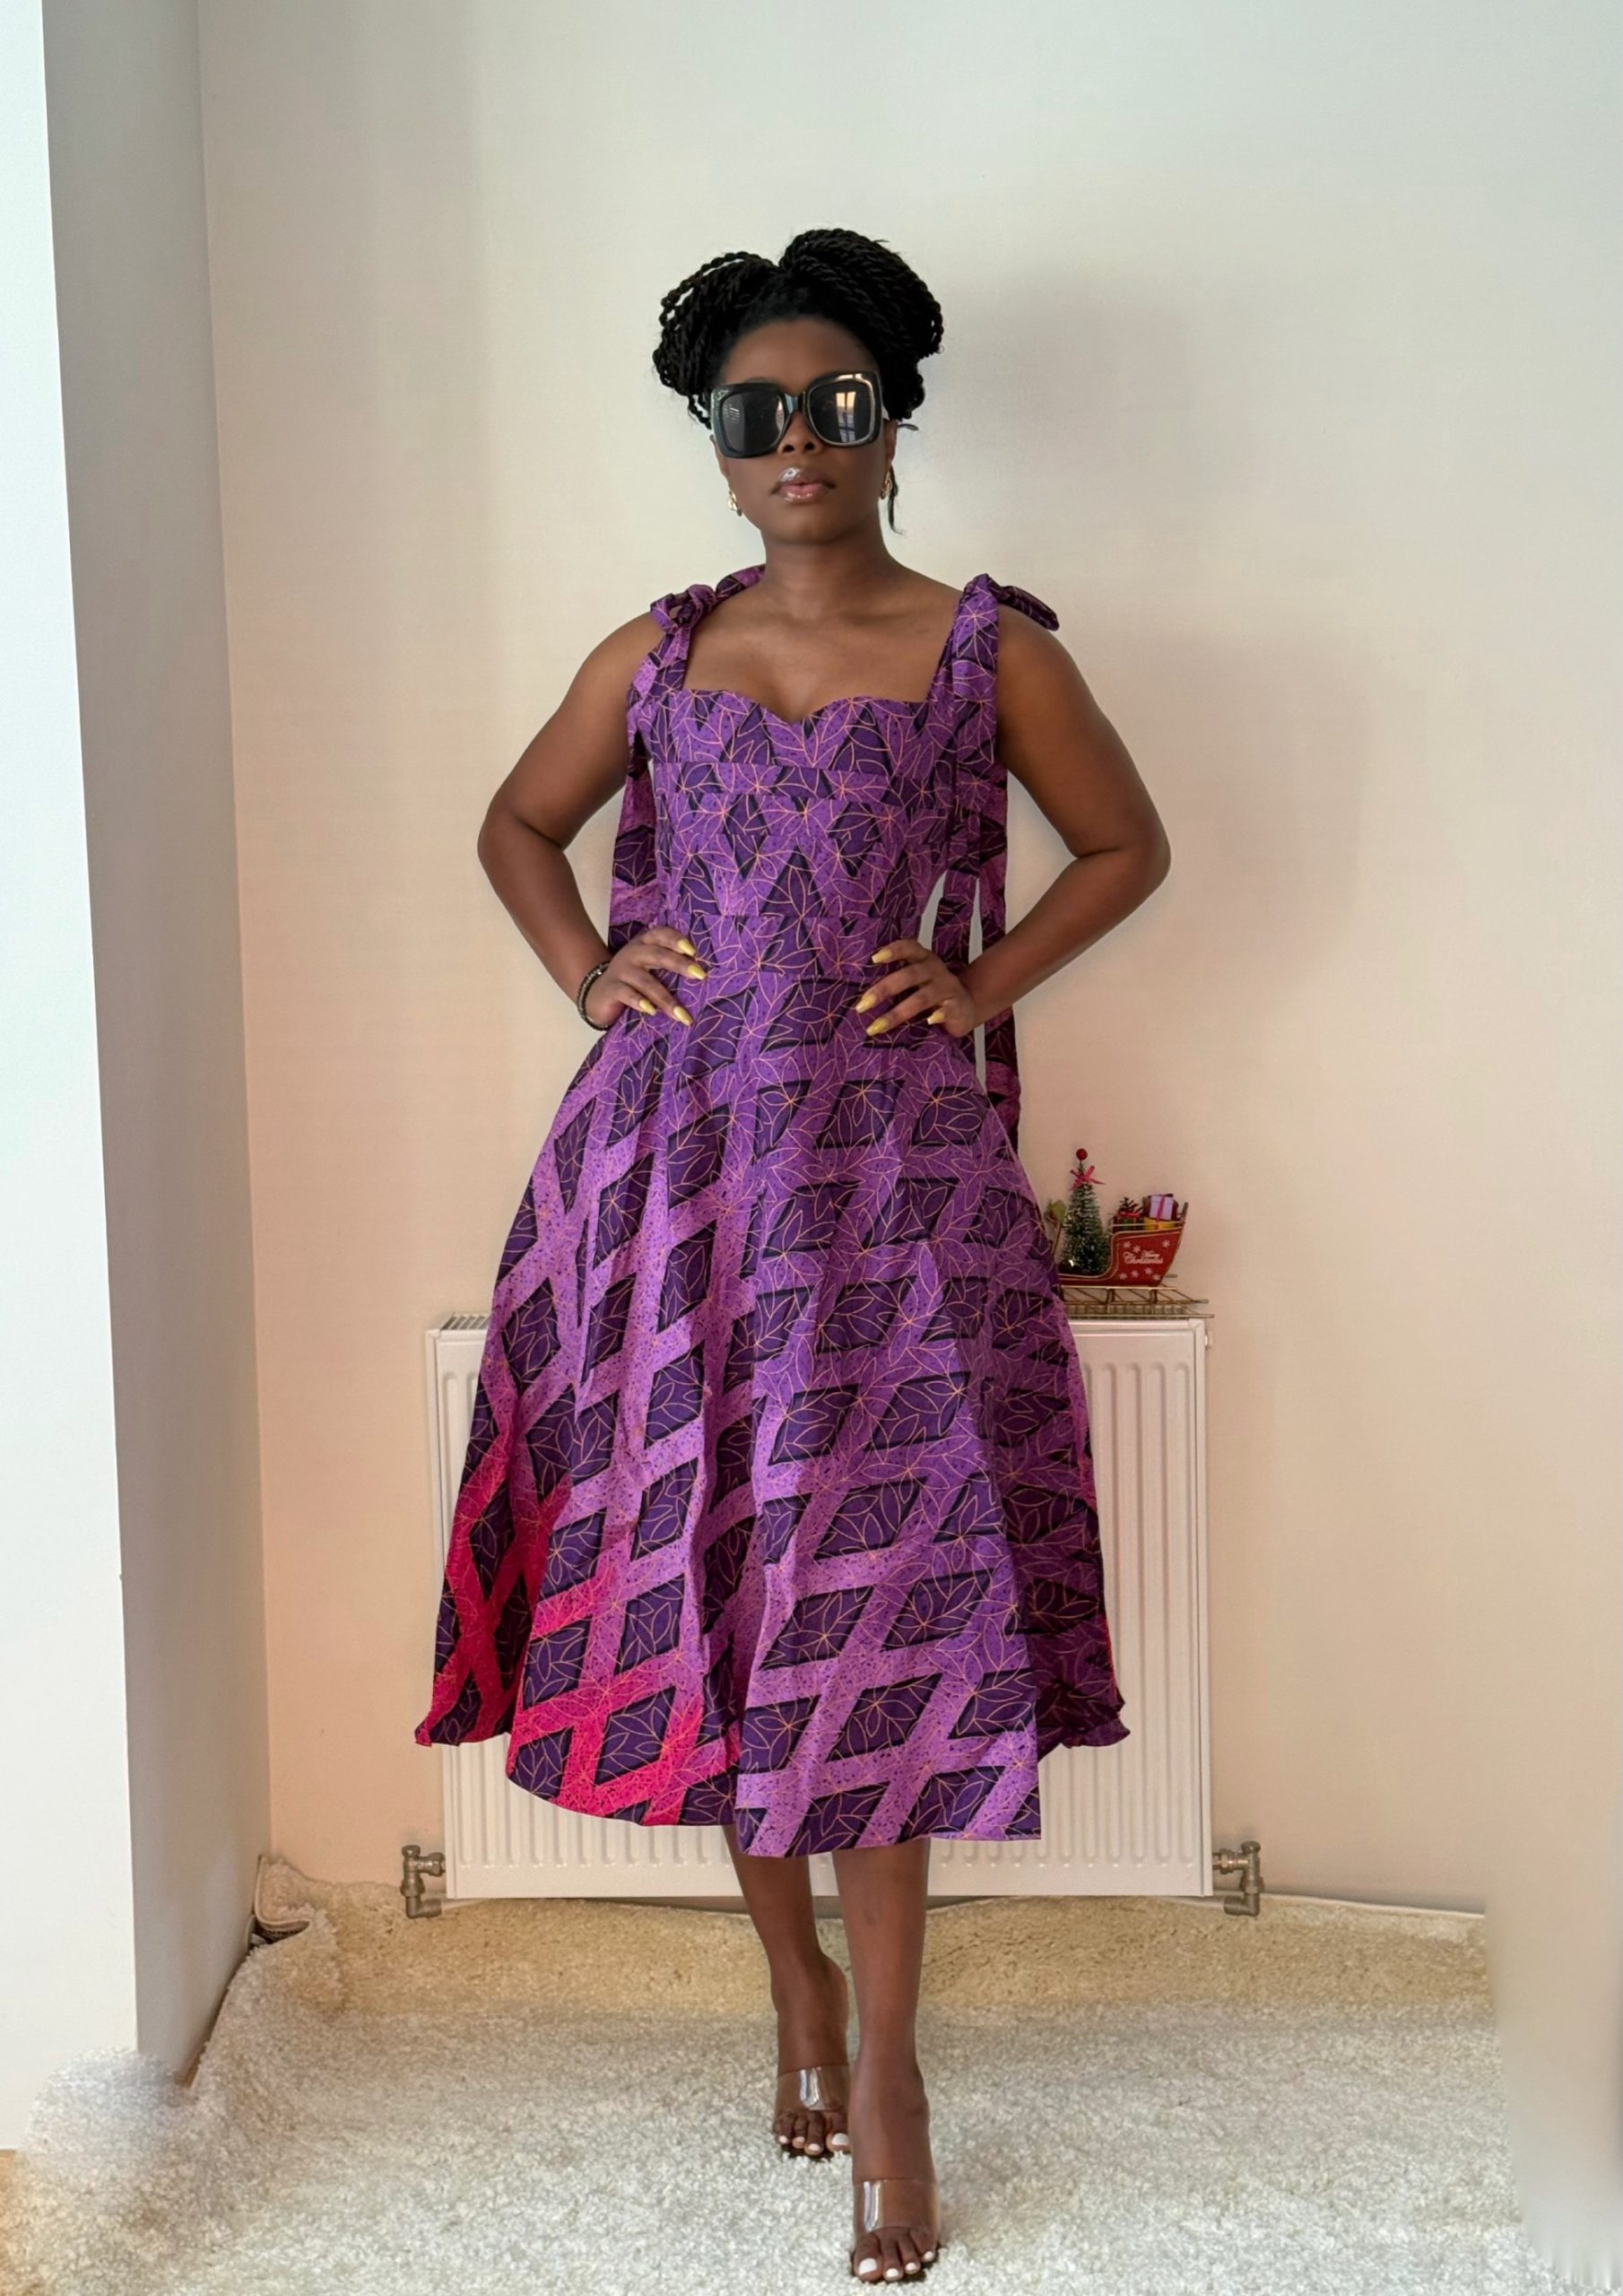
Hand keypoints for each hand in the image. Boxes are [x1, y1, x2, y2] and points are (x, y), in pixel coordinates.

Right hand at [583, 927, 707, 1027]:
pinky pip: (626, 994)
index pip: (661, 934)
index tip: (693, 952)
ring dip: (666, 998)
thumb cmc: (632, 980)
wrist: (597, 993)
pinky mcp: (611, 989)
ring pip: (645, 981)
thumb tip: (702, 977)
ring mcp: (621, 970)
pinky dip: (639, 1002)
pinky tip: (651, 1011)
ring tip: (683, 1015)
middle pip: (658, 955)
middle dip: (680, 964)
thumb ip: (668, 965)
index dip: (676, 940)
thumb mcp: (648, 967)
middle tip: (701, 975)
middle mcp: (633, 953)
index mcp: (645, 943)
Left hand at [853, 938, 979, 1038]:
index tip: (874, 958)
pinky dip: (938, 1016)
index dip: (893, 951)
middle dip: (883, 989)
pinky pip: (946, 1011)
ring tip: (876, 1027)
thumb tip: (860, 997)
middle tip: (861, 1006)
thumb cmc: (933, 993)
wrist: (967, 1006)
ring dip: (896, 1013)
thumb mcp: (917, 981)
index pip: (908, 948)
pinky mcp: (957, 1007)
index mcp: (922, 959)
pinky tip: (929, 1022)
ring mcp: (947, 988)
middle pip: (908, 976)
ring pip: (920, 998)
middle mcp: (934, 970)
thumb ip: (896, 981)